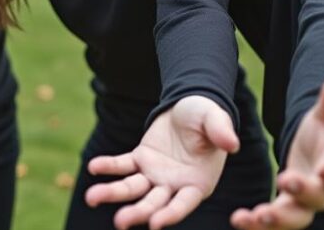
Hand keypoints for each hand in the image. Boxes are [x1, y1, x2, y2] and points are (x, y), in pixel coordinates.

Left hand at [86, 95, 239, 229]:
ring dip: (112, 193)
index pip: (183, 204)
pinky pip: (122, 165)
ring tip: (91, 197)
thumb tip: (232, 143)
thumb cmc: (206, 117)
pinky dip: (108, 166)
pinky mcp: (140, 159)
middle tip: (120, 221)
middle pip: (153, 203)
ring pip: (132, 188)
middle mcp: (174, 185)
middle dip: (137, 212)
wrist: (188, 106)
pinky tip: (93, 167)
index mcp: (197, 183)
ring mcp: (154, 174)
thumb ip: (221, 132)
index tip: (154, 224)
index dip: (170, 215)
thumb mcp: (214, 119)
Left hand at [230, 71, 323, 229]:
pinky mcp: (283, 210)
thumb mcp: (323, 115)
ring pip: (294, 218)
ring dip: (277, 219)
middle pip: (319, 200)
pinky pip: (272, 223)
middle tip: (285, 182)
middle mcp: (323, 191)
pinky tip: (239, 219)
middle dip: (303, 194)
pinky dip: (256, 224)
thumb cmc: (319, 134)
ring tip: (257, 216)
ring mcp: (302, 204)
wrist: (310, 154)